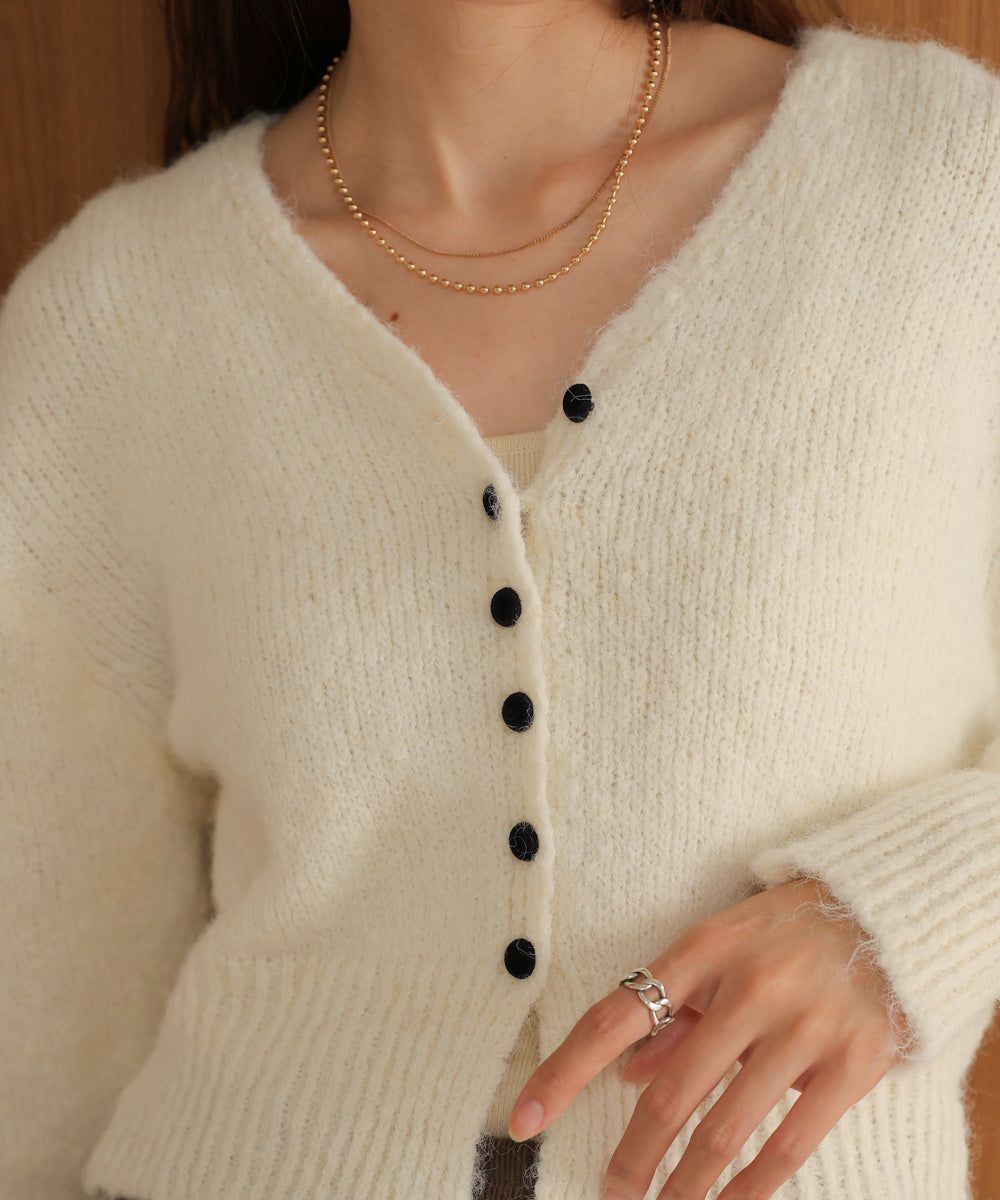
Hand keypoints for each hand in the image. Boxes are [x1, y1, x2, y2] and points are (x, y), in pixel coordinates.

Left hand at [506, 876, 904, 1198]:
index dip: (563, 1073)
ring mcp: (802, 1026)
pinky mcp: (852, 1063)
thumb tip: (623, 1074)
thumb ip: (674, 1011)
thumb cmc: (784, 932)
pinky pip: (789, 1144)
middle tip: (610, 1194)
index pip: (614, 1018)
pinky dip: (750, 1190)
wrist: (887, 911)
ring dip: (685, 1186)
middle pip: (668, 1093)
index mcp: (701, 950)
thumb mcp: (719, 948)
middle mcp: (747, 987)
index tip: (523, 1118)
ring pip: (723, 1129)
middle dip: (632, 1157)